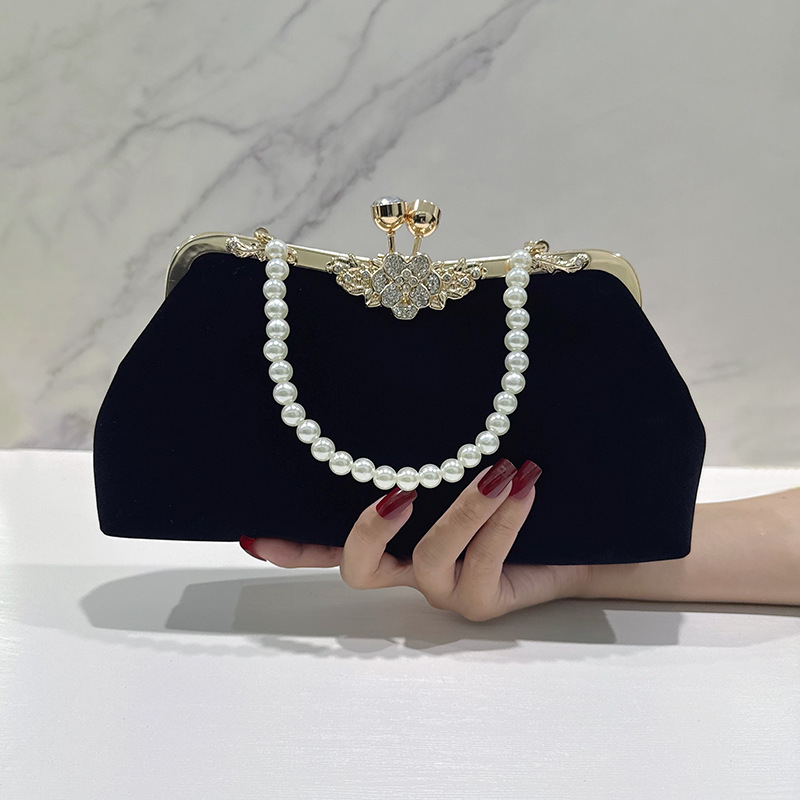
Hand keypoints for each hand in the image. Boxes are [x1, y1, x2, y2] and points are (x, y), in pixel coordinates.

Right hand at [240, 457, 590, 621]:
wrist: (579, 539)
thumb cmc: (511, 489)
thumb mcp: (465, 464)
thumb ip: (433, 449)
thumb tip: (406, 389)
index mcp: (395, 538)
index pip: (330, 543)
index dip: (292, 543)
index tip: (255, 532)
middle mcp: (408, 568)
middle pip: (357, 571)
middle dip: (367, 531)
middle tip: (400, 490)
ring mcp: (444, 590)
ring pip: (428, 559)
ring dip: (463, 509)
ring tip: (502, 468)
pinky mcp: (483, 603)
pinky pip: (483, 563)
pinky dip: (502, 520)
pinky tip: (525, 483)